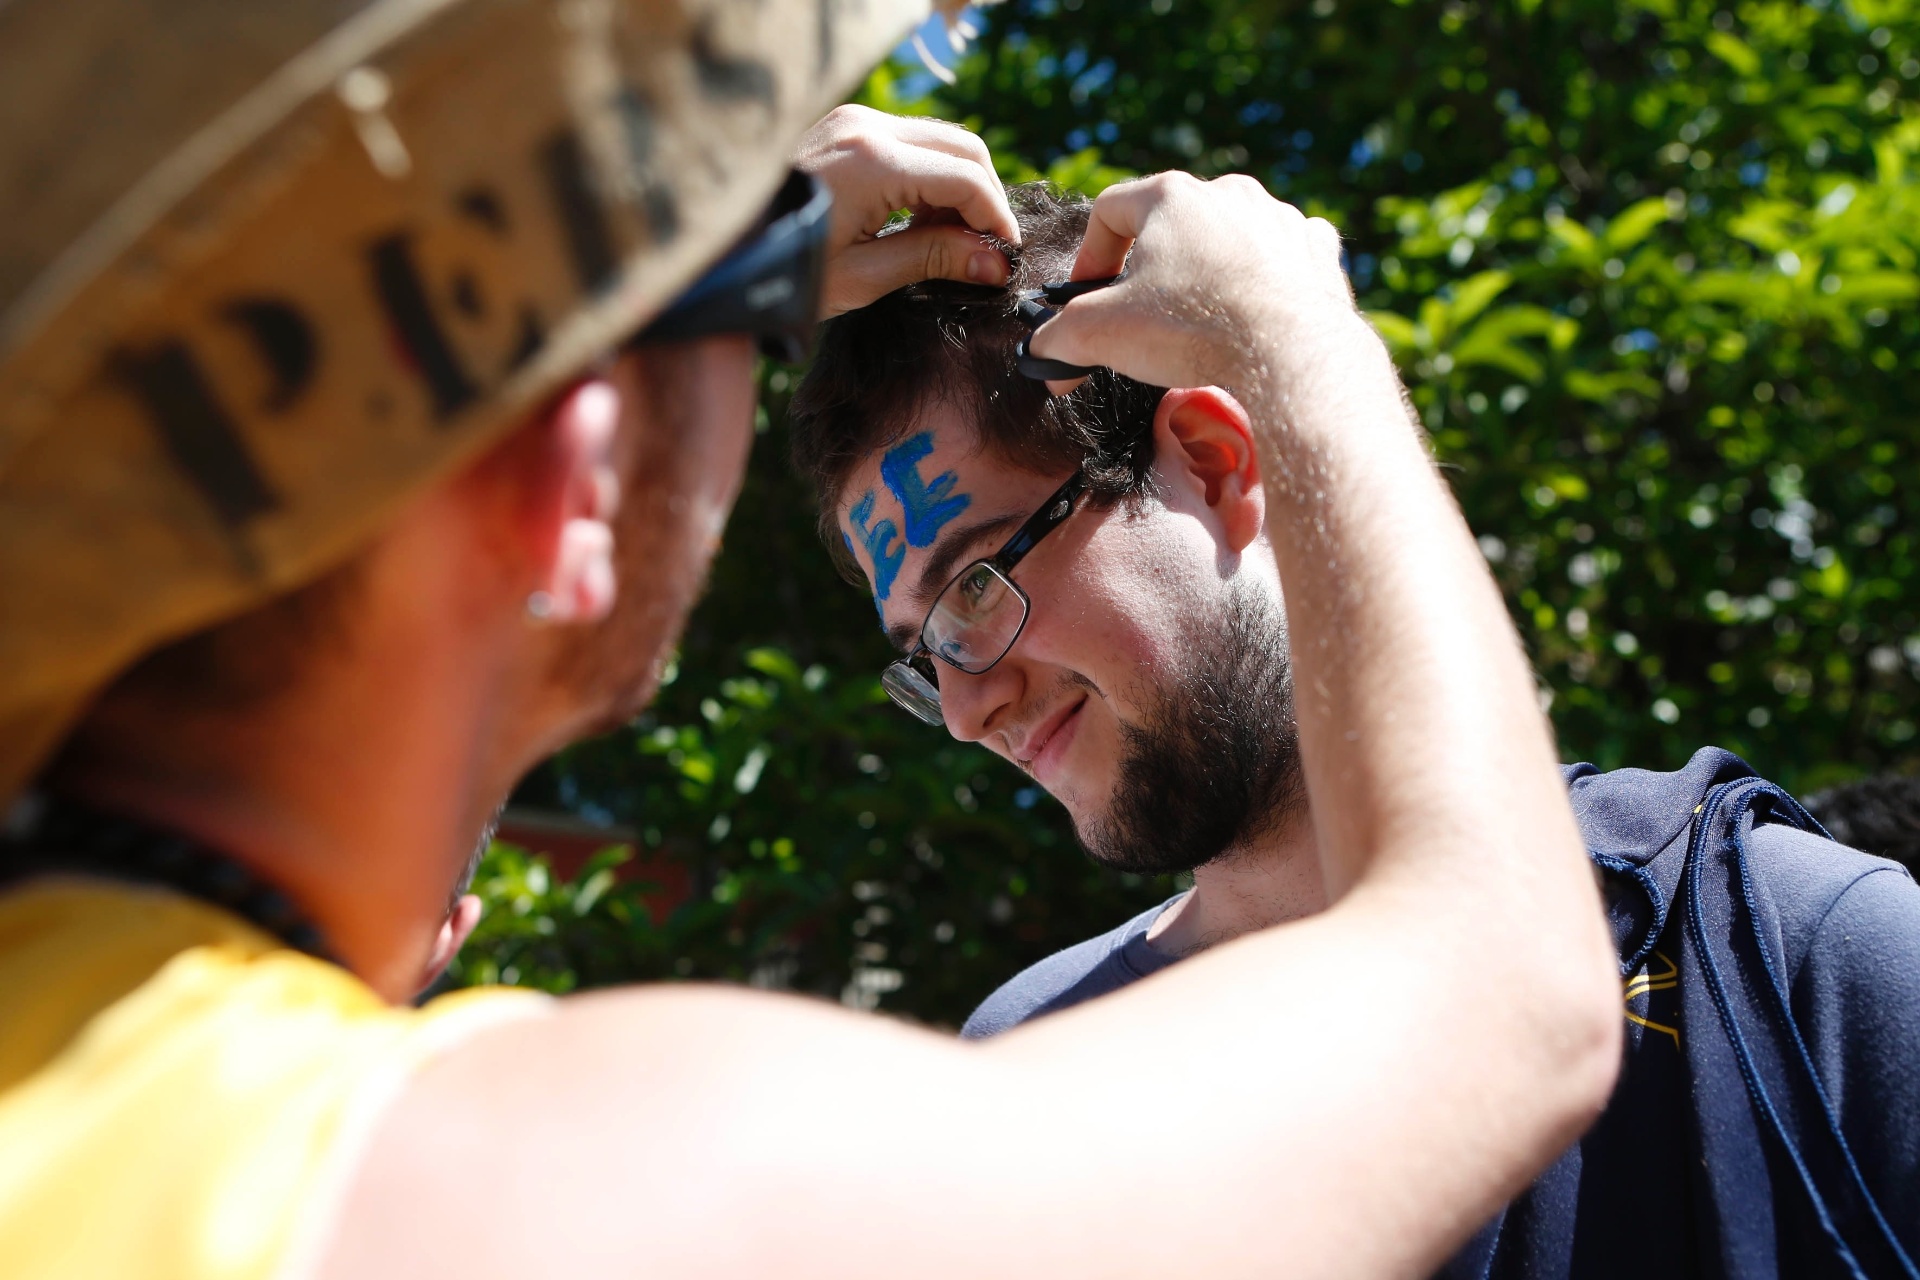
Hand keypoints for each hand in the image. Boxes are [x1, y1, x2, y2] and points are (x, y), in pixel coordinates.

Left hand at [794, 105, 1018, 317]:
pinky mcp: (844, 126)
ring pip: (940, 141)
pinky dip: (930, 177)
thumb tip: (993, 263)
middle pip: (963, 148)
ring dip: (959, 188)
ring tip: (950, 244)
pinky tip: (919, 222)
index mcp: (872, 162)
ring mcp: (853, 120)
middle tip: (984, 251)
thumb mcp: (861, 277)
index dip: (995, 218)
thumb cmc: (782, 273)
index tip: (1005, 257)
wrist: (721, 254)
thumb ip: (932, 259)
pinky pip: (910, 143)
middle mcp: (866, 127)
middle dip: (983, 199)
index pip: (965, 178)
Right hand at [1024, 172, 1374, 396]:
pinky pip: (1287, 253)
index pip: (1110, 210)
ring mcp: (1279, 219)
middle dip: (1153, 266)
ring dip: (1211, 269)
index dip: (1090, 255)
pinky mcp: (1318, 252)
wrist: (1289, 354)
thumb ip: (1061, 336)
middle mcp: (1228, 192)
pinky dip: (1269, 276)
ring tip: (1202, 318)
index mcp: (1171, 196)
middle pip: (1173, 221)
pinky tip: (1260, 308)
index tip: (1087, 297)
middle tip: (1144, 314)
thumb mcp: (1102, 334)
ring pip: (1231, 235)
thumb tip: (1043, 351)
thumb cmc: (1190, 332)